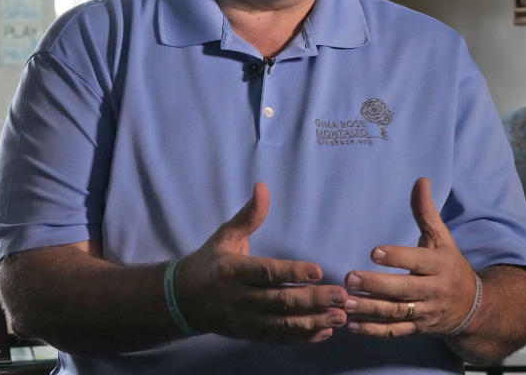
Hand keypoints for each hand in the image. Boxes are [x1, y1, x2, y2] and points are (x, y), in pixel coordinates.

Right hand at [175, 182, 348, 342]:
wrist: (183, 300)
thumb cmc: (210, 262)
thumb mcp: (225, 235)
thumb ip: (249, 215)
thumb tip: (262, 186)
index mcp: (232, 271)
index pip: (266, 273)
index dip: (292, 273)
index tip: (318, 271)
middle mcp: (238, 298)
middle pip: (279, 301)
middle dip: (313, 300)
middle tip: (342, 296)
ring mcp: (244, 320)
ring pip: (282, 324)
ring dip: (313, 322)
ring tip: (341, 316)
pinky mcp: (249, 335)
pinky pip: (278, 339)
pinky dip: (302, 338)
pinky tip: (324, 331)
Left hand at [343, 177, 475, 336]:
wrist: (473, 308)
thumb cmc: (450, 265)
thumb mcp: (442, 238)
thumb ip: (426, 212)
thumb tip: (420, 180)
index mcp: (439, 266)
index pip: (418, 262)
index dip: (397, 257)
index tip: (373, 252)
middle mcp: (433, 291)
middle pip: (404, 290)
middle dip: (376, 285)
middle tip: (349, 277)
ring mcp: (425, 313)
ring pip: (396, 313)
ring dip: (369, 309)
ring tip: (344, 302)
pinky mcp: (417, 329)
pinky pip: (394, 332)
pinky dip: (372, 331)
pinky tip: (350, 325)